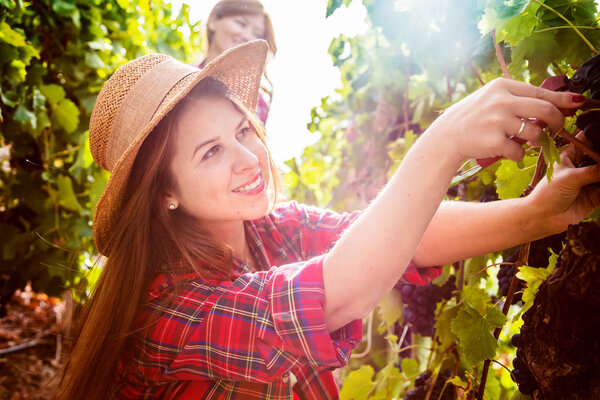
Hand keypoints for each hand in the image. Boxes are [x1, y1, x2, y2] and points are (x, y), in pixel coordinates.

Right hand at [425, 78, 584, 163]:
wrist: (446, 137)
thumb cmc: (471, 118)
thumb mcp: (491, 99)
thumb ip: (517, 99)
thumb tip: (552, 103)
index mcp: (502, 86)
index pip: (541, 92)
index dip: (562, 100)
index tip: (576, 103)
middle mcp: (501, 101)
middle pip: (545, 110)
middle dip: (557, 122)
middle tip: (556, 129)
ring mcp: (498, 121)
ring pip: (535, 133)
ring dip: (534, 141)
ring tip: (522, 141)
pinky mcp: (495, 141)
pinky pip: (519, 151)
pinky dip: (517, 154)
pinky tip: (506, 151)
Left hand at [526, 135, 599, 232]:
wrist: (543, 218)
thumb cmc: (548, 193)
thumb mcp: (570, 178)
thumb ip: (594, 171)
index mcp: (570, 156)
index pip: (588, 140)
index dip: (597, 135)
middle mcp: (582, 166)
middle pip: (599, 156)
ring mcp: (590, 180)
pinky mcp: (596, 195)